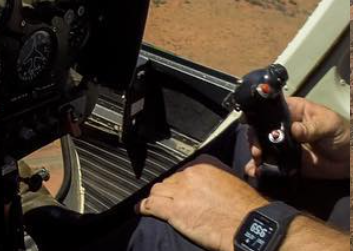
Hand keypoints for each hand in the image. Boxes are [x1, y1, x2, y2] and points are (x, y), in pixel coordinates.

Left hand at [137, 160, 266, 250]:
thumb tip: (206, 186)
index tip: (182, 191)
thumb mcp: (232, 181)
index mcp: (204, 163)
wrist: (251, 227)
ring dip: (158, 199)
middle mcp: (189, 174)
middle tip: (176, 203)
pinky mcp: (174, 210)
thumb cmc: (248, 209)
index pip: (182, 170)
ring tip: (159, 207)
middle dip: (171, 192)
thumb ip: (213, 179)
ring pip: (158, 191)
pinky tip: (140, 210)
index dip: (181, 183)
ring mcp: (180, 191)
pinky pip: (151, 206)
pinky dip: (144, 208)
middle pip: (169, 181)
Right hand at [245, 96, 348, 180]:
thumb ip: (312, 127)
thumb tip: (294, 130)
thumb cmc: (343, 133)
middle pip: (261, 129)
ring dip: (256, 154)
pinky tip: (255, 171)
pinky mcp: (288, 161)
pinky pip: (272, 163)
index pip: (269, 109)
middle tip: (258, 150)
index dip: (257, 115)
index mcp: (292, 111)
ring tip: (257, 161)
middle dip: (255, 139)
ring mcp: (284, 145)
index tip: (251, 124)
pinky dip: (261, 168)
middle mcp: (284, 126)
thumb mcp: (329, 124)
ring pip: (263, 146)